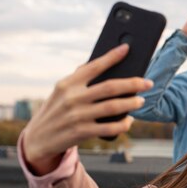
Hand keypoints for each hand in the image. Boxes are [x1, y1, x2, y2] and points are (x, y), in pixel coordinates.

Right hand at [22, 44, 152, 174]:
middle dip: (133, 84)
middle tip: (148, 83)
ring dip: (131, 103)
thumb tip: (104, 65)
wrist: (38, 139)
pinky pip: (110, 128)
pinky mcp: (82, 132)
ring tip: (142, 100)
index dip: (112, 57)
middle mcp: (72, 98)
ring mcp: (77, 116)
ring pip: (113, 107)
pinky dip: (123, 124)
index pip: (94, 66)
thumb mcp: (61, 92)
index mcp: (67, 83)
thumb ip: (79, 80)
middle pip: (110, 87)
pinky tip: (129, 120)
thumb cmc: (56, 111)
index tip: (127, 49)